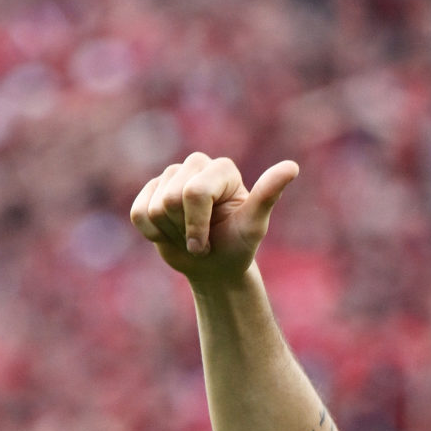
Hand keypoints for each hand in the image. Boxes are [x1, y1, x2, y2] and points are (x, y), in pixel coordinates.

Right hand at [130, 153, 298, 282]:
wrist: (214, 267)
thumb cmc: (237, 246)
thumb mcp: (254, 226)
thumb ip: (268, 195)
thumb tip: (292, 166)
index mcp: (223, 169)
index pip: (194, 193)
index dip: (197, 226)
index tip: (208, 245)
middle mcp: (197, 164)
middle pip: (171, 200)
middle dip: (185, 230)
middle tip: (202, 240)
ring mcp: (171, 175)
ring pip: (153, 208)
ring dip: (171, 233)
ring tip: (189, 236)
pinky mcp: (150, 190)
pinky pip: (138, 215)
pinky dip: (152, 234)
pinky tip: (169, 234)